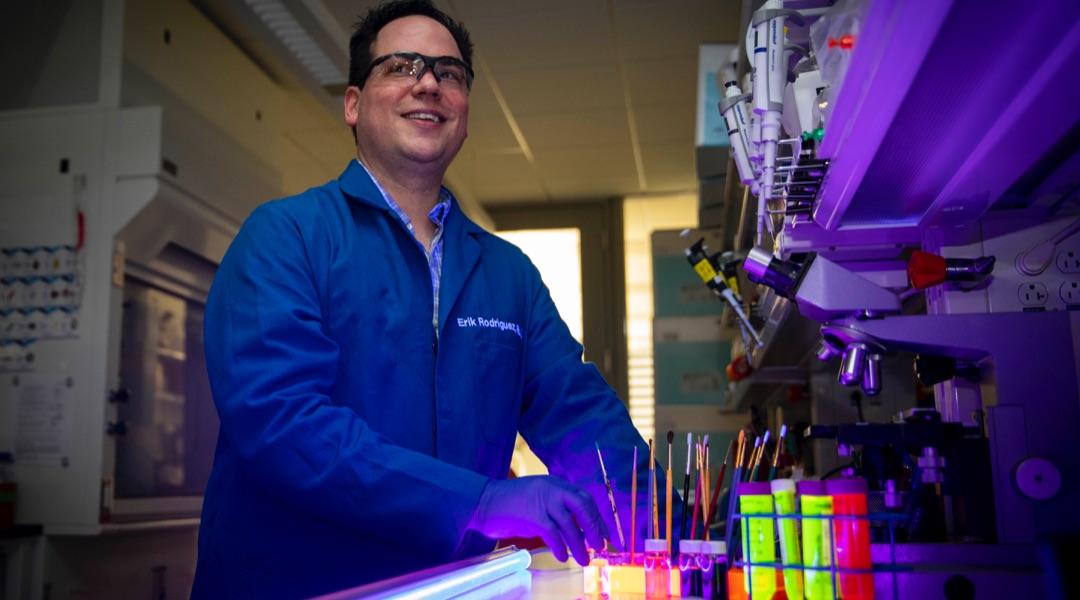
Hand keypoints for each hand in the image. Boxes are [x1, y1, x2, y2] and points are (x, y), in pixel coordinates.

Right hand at [468, 476, 609, 565]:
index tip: (605, 534)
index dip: (597, 517)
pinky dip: (561, 547)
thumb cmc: (510, 504)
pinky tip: (563, 557)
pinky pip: (553, 534)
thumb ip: (556, 508)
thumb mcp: (538, 499)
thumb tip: (579, 529)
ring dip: (580, 544)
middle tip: (601, 546)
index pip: (584, 498)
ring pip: (570, 524)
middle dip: (595, 528)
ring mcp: (542, 501)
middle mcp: (552, 489)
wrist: (483, 502)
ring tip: (584, 559)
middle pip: (583, 506)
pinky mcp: (532, 516)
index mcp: (555, 484)